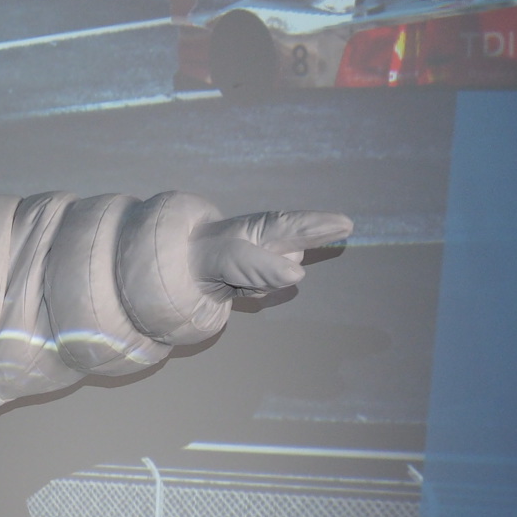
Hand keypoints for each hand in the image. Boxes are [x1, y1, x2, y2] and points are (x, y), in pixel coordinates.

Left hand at [192, 210, 352, 298]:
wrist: (169, 278)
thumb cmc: (198, 257)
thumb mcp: (226, 257)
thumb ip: (260, 266)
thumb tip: (297, 275)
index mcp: (259, 228)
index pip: (295, 226)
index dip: (320, 225)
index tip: (347, 224)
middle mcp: (264, 243)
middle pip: (292, 253)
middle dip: (286, 255)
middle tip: (287, 247)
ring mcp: (259, 264)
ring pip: (279, 277)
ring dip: (260, 281)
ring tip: (232, 276)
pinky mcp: (251, 283)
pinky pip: (264, 291)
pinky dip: (253, 292)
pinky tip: (235, 287)